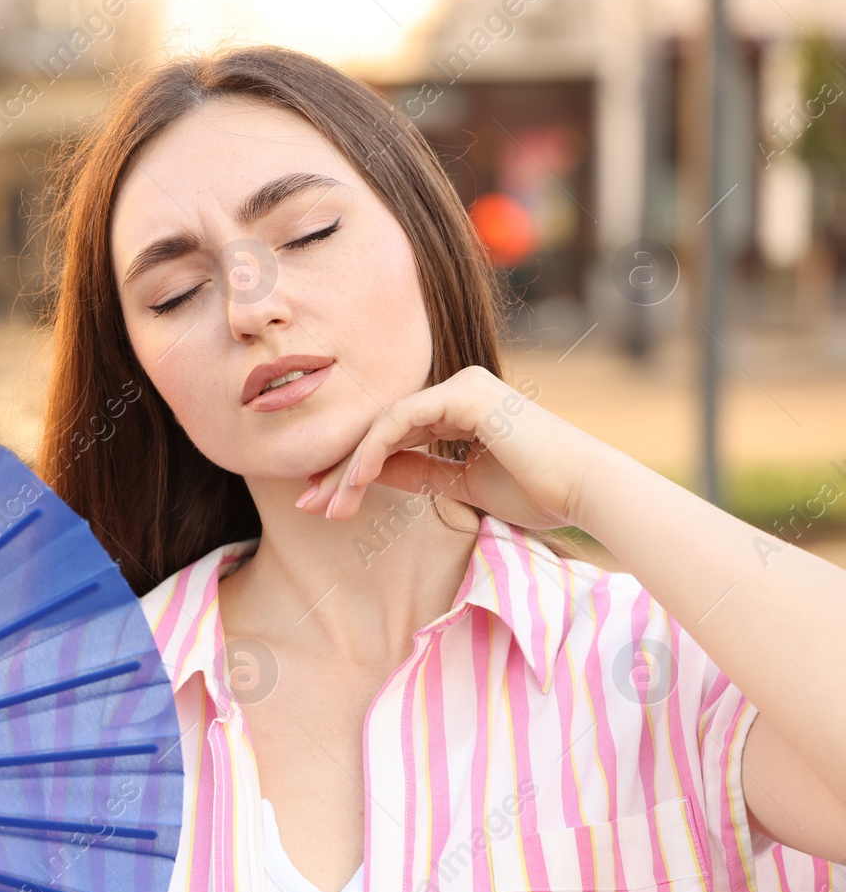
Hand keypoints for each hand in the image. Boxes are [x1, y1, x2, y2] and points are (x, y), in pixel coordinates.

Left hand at [294, 365, 603, 530]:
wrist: (585, 492)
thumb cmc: (539, 492)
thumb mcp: (463, 486)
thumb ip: (419, 472)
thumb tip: (374, 472)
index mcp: (460, 409)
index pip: (393, 437)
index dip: (354, 469)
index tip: (324, 504)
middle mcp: (457, 389)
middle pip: (381, 429)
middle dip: (339, 469)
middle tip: (307, 504)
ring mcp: (460, 386)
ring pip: (383, 426)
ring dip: (348, 467)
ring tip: (324, 505)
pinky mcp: (462, 393)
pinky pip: (399, 421)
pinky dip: (371, 452)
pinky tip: (352, 481)